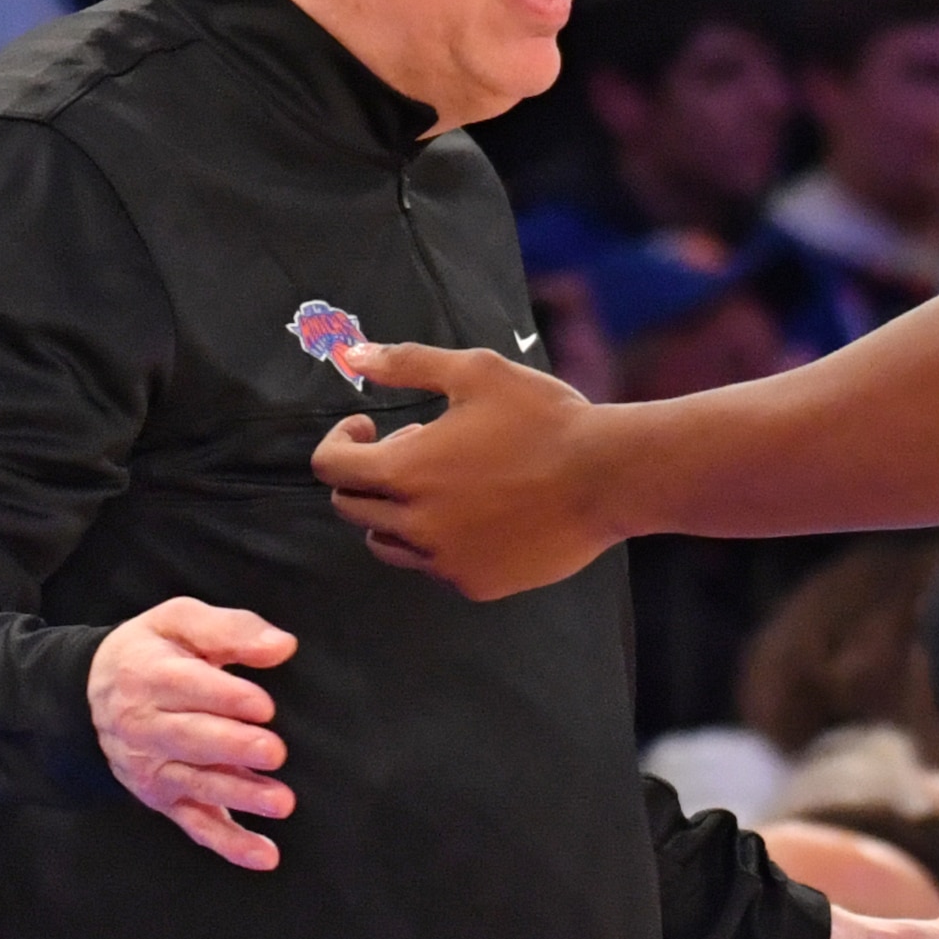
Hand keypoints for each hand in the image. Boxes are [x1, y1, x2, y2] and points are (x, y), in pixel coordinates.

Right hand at [88, 596, 296, 869]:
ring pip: (196, 785)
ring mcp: (153, 768)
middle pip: (191, 738)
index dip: (226, 697)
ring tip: (280, 801)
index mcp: (148, 674)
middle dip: (233, 748)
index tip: (263, 705)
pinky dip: (229, 844)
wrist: (90, 695)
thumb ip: (230, 629)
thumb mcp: (178, 622)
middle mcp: (144, 725)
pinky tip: (264, 855)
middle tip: (273, 751)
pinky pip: (196, 825)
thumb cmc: (150, 653)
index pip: (187, 686)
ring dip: (239, 796)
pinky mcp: (164, 799)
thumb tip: (282, 646)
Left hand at [311, 340, 622, 597]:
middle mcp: (416, 525)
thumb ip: (406, 364)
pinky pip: (435, 565)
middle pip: (351, 507)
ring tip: (447, 480)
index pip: (330, 468)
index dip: (339, 442)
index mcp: (405, 471)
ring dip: (398, 511)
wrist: (609, 476)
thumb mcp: (475, 371)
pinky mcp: (476, 584)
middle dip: (369, 473)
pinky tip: (481, 510)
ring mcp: (445, 561)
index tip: (366, 426)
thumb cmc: (544, 418)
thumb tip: (352, 355)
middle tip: (416, 445)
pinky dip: (440, 539)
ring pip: (388, 543)